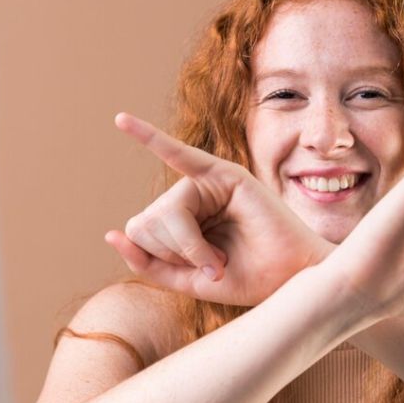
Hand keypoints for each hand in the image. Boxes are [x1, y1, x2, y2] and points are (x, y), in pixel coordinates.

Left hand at [105, 113, 330, 305]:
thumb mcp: (189, 279)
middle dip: (174, 250)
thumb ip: (151, 263)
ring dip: (187, 244)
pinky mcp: (226, 175)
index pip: (140, 229)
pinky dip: (148, 137)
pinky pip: (180, 154)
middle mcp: (194, 196)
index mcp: (184, 220)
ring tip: (221, 257)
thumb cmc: (250, 278)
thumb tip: (112, 234)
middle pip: (147, 219)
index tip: (201, 271)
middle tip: (214, 263)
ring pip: (164, 210)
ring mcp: (210, 182)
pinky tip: (122, 121)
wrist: (291, 281)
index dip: (159, 257)